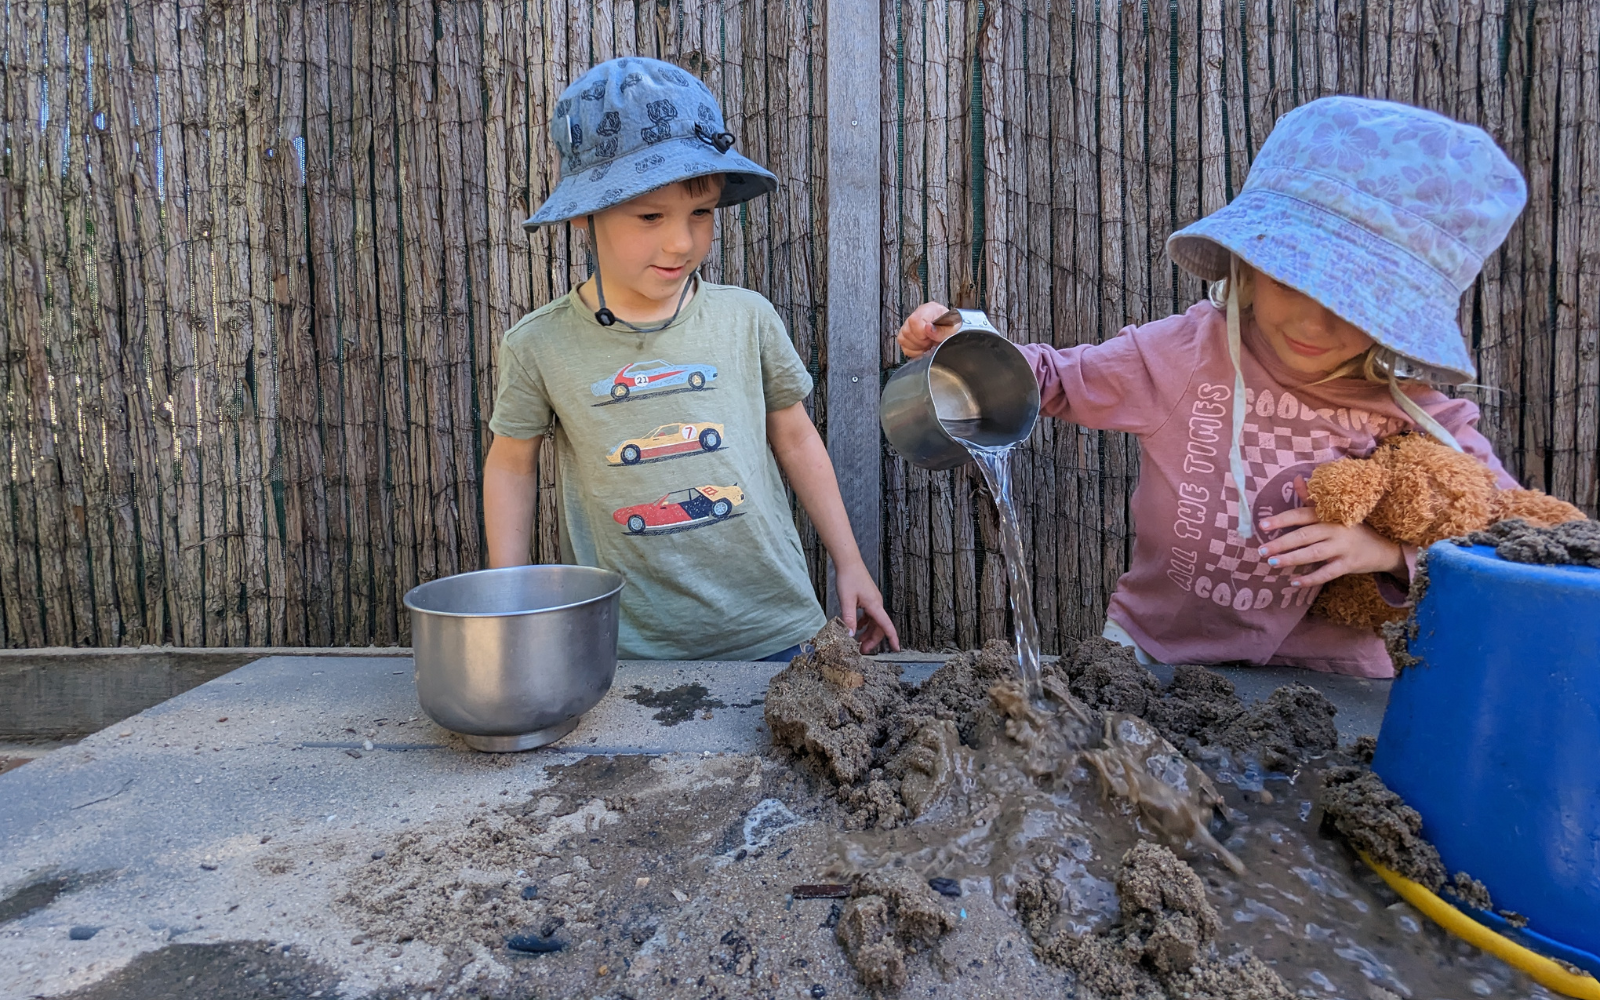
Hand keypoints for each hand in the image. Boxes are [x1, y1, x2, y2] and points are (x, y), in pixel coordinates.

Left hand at [834, 560, 900, 653]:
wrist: (848, 562)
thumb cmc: (848, 578)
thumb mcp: (846, 601)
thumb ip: (849, 619)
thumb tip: (850, 635)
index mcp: (875, 605)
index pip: (887, 626)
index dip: (892, 638)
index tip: (896, 649)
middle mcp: (877, 604)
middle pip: (879, 627)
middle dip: (872, 640)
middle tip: (861, 650)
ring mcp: (873, 601)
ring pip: (873, 622)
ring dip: (867, 633)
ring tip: (857, 641)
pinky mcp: (868, 598)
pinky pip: (869, 615)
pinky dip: (863, 623)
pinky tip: (855, 626)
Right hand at [896, 301, 956, 358]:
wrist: (952, 332)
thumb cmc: (953, 328)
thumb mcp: (953, 329)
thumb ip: (942, 330)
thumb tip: (929, 329)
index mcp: (929, 310)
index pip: (915, 320)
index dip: (921, 332)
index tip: (931, 337)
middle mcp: (917, 315)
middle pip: (907, 331)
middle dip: (921, 341)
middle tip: (932, 341)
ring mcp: (909, 326)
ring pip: (903, 339)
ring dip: (918, 347)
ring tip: (929, 344)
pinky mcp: (906, 337)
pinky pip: (904, 348)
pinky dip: (914, 352)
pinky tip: (924, 348)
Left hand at [1257, 506, 1405, 588]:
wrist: (1383, 548)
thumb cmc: (1352, 528)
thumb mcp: (1334, 512)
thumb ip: (1312, 500)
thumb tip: (1296, 479)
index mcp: (1329, 515)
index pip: (1302, 515)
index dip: (1282, 519)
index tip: (1262, 525)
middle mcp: (1336, 529)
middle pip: (1304, 536)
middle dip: (1281, 543)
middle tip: (1261, 550)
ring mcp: (1343, 548)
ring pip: (1313, 554)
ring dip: (1292, 559)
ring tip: (1272, 563)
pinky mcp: (1349, 564)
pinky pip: (1327, 573)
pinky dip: (1310, 578)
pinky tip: (1294, 582)